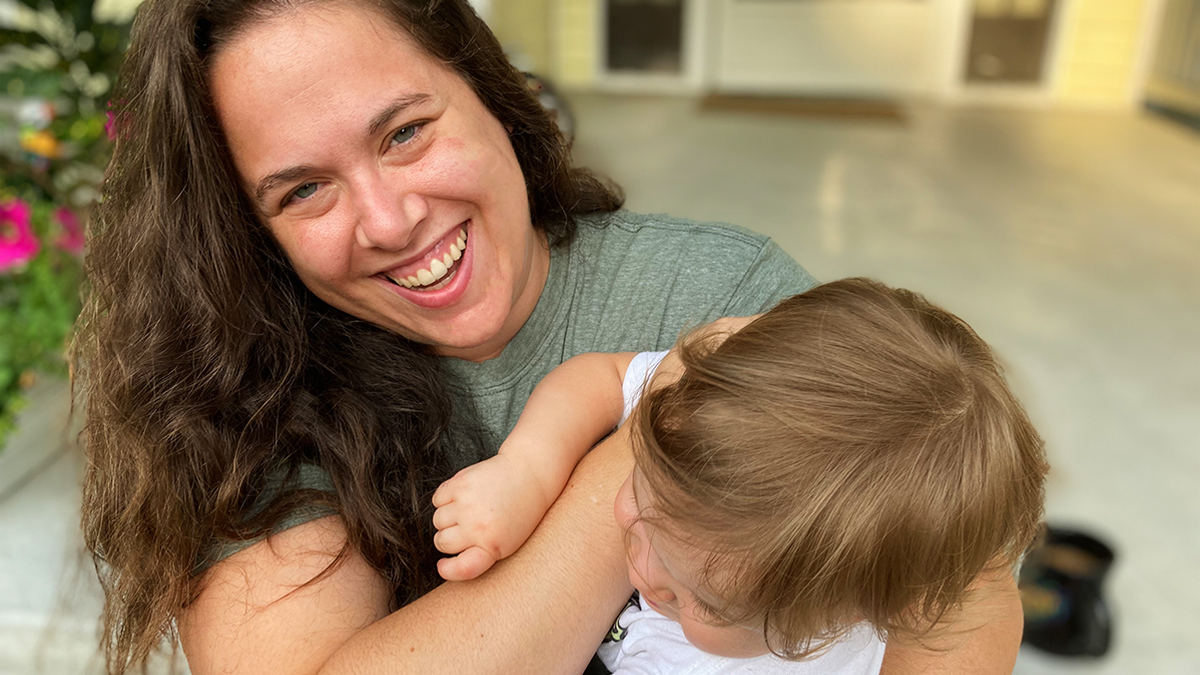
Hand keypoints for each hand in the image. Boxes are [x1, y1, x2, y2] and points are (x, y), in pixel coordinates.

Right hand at [431, 452, 555, 580]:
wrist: (530, 474)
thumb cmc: (520, 511)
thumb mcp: (509, 542)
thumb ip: (482, 552)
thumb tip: (449, 562)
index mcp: (493, 546)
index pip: (461, 568)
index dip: (447, 570)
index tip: (443, 566)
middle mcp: (477, 527)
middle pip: (442, 542)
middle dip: (449, 538)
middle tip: (466, 527)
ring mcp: (466, 505)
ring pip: (437, 521)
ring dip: (447, 518)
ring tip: (468, 509)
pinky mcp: (459, 484)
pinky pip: (437, 500)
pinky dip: (445, 499)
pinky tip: (463, 496)